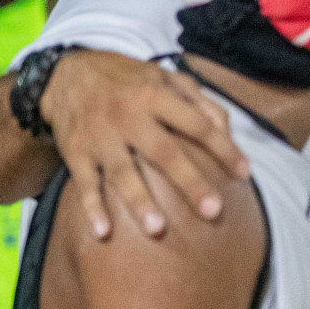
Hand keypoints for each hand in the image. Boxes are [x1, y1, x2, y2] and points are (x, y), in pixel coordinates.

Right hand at [40, 50, 250, 240]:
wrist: (65, 75)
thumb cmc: (127, 80)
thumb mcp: (164, 78)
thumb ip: (199, 101)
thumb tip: (226, 130)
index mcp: (155, 96)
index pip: (198, 125)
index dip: (223, 148)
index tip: (245, 173)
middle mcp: (128, 117)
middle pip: (163, 152)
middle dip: (189, 182)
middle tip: (213, 210)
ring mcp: (100, 137)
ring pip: (122, 172)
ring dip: (139, 202)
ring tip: (158, 230)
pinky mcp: (76, 153)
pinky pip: (84, 183)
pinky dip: (91, 207)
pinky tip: (103, 232)